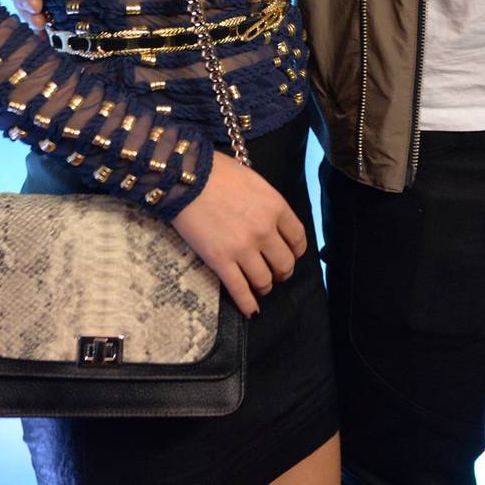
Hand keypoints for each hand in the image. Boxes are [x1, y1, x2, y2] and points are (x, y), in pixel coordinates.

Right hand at [173, 153, 306, 317]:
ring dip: (265, 287)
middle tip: (276, 274)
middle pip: (285, 264)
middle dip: (282, 272)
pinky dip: (248, 305)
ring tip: (261, 287)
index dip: (296, 252)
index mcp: (276, 207)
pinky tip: (251, 311)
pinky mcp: (221, 261)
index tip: (291, 255)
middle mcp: (264, 230)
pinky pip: (240, 290)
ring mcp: (243, 248)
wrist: (186, 177)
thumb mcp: (254, 182)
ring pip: (264, 280)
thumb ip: (267, 205)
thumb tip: (271, 222)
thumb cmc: (219, 173)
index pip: (298, 239)